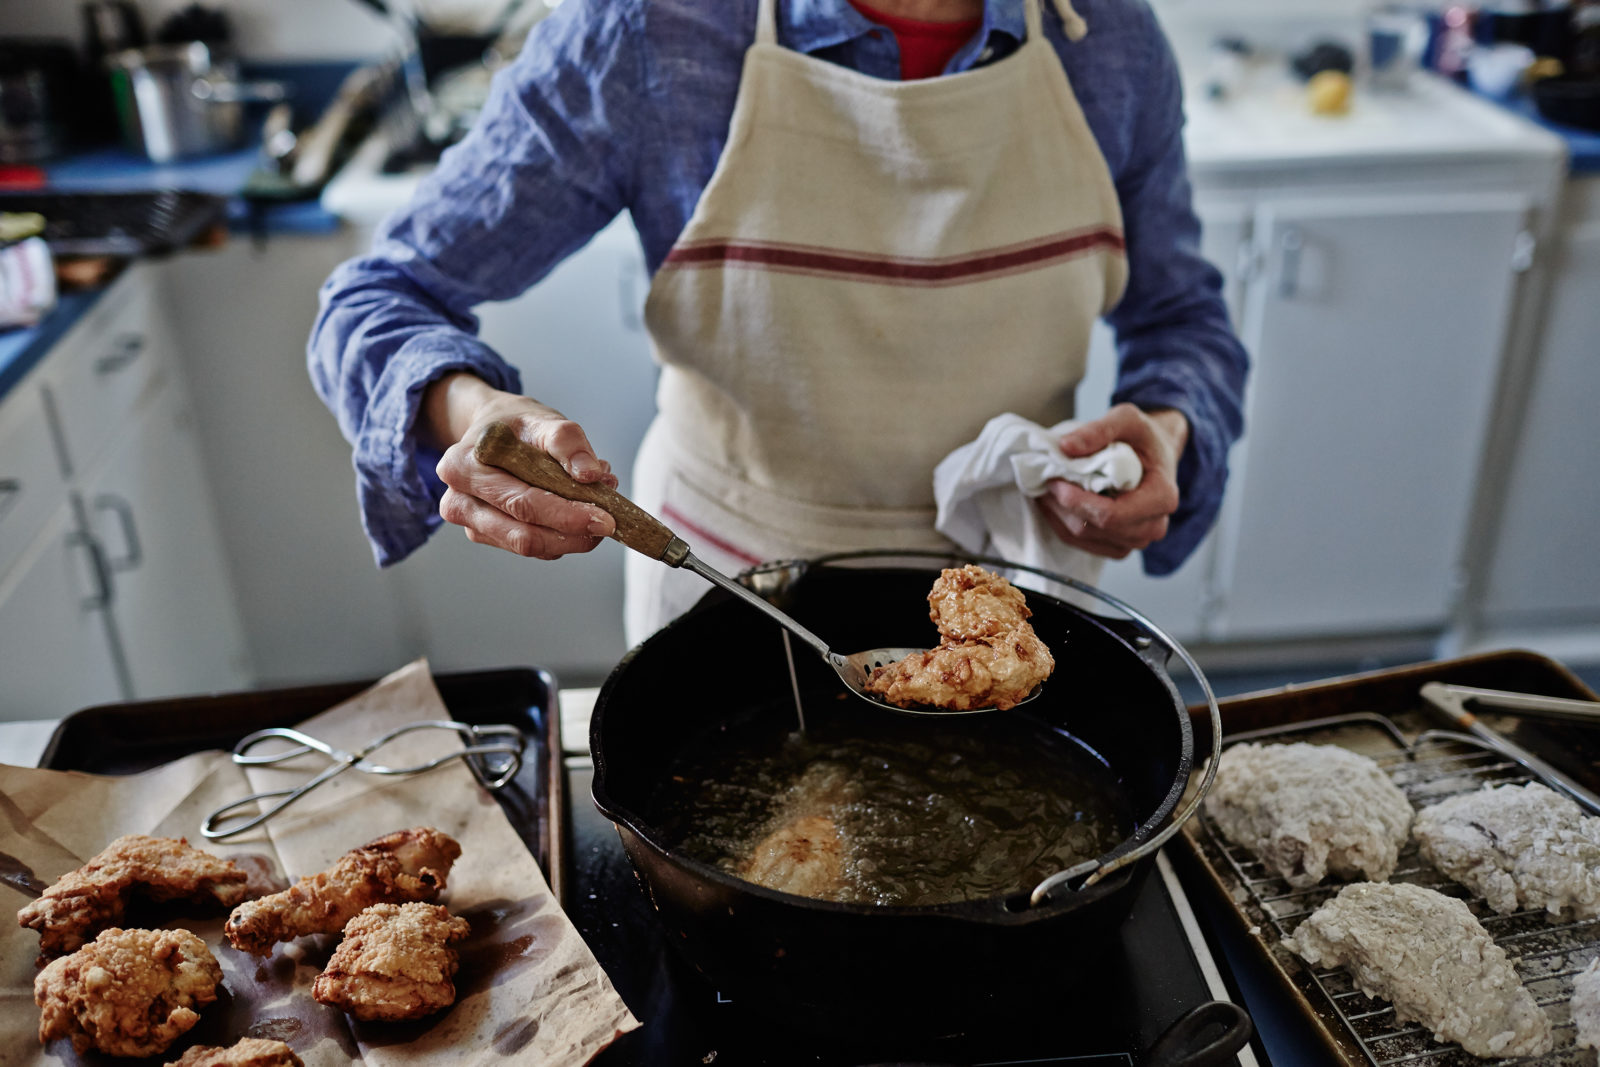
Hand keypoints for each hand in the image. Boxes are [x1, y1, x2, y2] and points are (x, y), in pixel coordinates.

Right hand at [426, 372, 618, 559]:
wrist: (492, 431)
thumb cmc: (516, 426)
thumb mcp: (541, 419)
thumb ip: (567, 441)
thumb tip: (591, 475)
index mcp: (463, 466)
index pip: (521, 502)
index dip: (565, 515)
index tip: (605, 518)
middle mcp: (458, 501)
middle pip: (523, 534)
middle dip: (573, 532)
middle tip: (611, 522)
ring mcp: (471, 523)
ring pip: (529, 546)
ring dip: (571, 536)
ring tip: (598, 508)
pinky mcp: (488, 535)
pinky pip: (532, 547)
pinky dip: (562, 535)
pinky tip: (578, 512)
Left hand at [1039, 403, 1187, 559]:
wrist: (1155, 454)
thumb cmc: (1143, 436)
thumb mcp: (1127, 419)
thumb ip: (1099, 430)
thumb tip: (1065, 446)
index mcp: (1162, 497)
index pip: (1112, 515)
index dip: (1077, 501)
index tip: (1054, 481)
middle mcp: (1154, 525)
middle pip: (1095, 528)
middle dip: (1063, 506)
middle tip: (1045, 481)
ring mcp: (1137, 540)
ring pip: (1084, 538)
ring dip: (1059, 515)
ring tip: (1047, 490)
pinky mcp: (1120, 545)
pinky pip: (1083, 543)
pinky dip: (1062, 524)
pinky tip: (1053, 503)